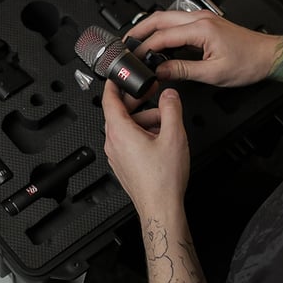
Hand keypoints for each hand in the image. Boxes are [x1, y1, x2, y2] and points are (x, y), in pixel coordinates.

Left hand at [102, 80, 189, 218]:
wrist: (160, 208)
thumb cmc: (162, 179)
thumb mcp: (173, 135)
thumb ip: (171, 109)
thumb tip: (169, 94)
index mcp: (120, 132)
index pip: (109, 99)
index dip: (114, 83)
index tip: (119, 75)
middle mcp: (114, 143)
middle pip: (120, 112)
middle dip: (137, 101)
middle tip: (152, 93)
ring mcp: (117, 155)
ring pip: (127, 127)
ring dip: (145, 120)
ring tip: (166, 123)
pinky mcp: (124, 164)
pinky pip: (130, 141)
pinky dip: (143, 134)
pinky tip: (161, 139)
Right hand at [127, 10, 279, 86]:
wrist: (269, 56)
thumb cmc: (248, 63)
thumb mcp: (213, 73)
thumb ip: (182, 70)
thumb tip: (160, 71)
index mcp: (201, 29)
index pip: (162, 36)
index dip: (144, 47)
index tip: (133, 58)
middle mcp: (200, 19)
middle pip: (159, 18)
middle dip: (139, 30)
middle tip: (125, 43)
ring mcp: (203, 19)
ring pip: (167, 18)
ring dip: (150, 28)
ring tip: (137, 42)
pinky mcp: (206, 23)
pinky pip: (178, 23)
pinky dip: (163, 30)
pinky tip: (159, 42)